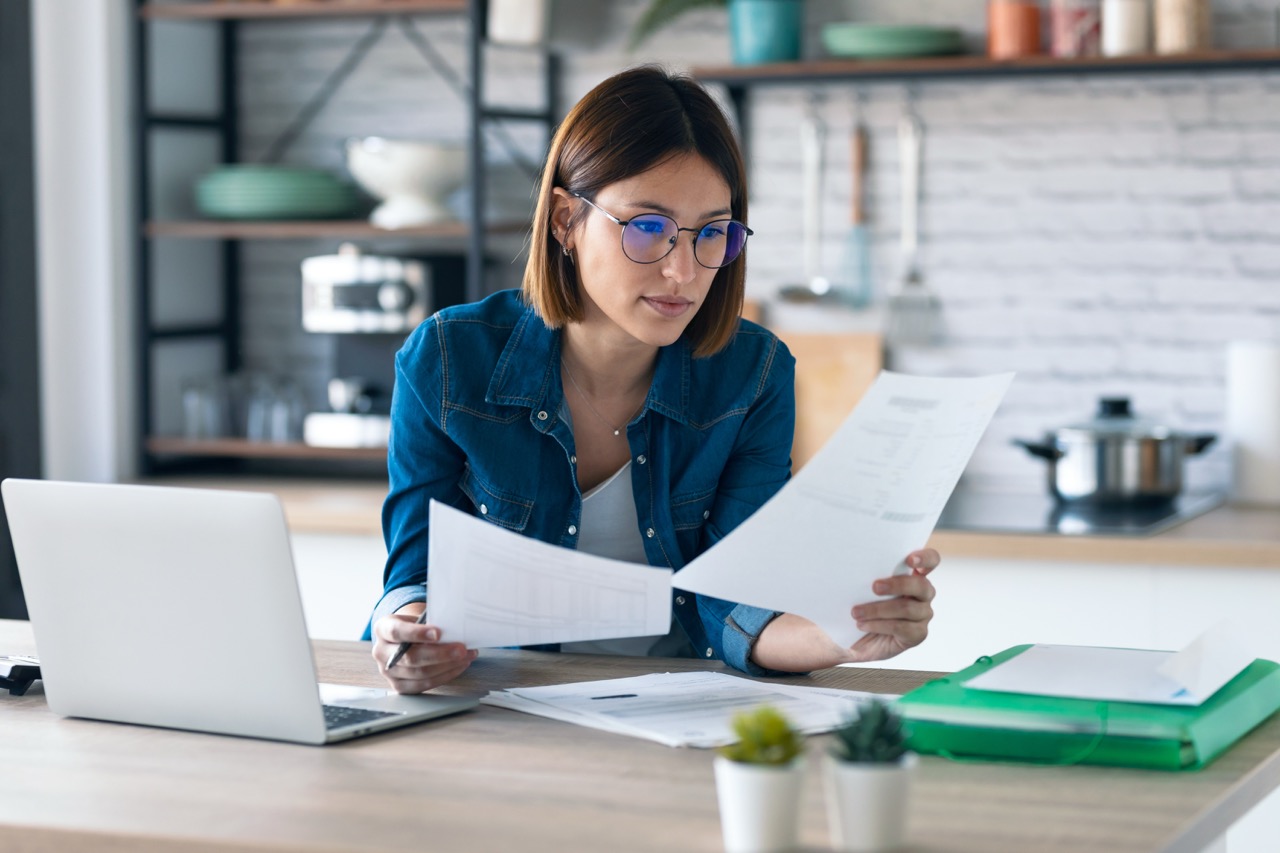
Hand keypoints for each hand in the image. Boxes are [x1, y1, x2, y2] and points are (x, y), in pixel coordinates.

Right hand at [371, 606, 477, 693]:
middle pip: (411, 658)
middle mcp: (381, 652)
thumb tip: (455, 628)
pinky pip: (424, 684)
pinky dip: (445, 675)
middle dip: (440, 654)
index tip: (438, 633)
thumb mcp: (416, 617)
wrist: (404, 639)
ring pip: (420, 673)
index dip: (417, 633)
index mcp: (382, 629)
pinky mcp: (399, 686)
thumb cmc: (413, 625)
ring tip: (466, 656)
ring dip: (448, 665)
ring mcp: (388, 672)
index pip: (397, 632)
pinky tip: (458, 666)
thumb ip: (429, 622)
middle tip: (461, 649)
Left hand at [845, 548, 938, 662]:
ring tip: (856, 612)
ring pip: (907, 608)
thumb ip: (867, 576)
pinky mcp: (917, 634)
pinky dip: (878, 625)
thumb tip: (853, 566)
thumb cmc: (860, 607)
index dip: (925, 558)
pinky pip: (901, 627)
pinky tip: (863, 625)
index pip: (931, 560)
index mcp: (913, 575)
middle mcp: (923, 594)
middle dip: (897, 585)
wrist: (854, 639)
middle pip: (921, 585)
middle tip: (874, 587)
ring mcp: (923, 614)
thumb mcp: (861, 589)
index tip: (909, 560)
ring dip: (878, 609)